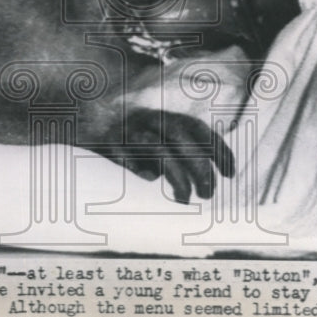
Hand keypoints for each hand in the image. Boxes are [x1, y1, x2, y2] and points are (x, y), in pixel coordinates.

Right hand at [95, 110, 235, 203]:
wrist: (85, 119)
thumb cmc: (128, 136)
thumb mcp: (156, 138)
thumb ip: (176, 151)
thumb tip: (199, 178)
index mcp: (166, 117)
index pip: (199, 129)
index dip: (218, 149)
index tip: (231, 173)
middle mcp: (150, 120)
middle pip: (183, 139)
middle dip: (200, 167)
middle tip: (208, 193)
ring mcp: (130, 130)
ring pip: (161, 151)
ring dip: (177, 177)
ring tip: (185, 199)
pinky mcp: (110, 142)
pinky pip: (130, 159)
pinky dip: (141, 171)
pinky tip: (148, 181)